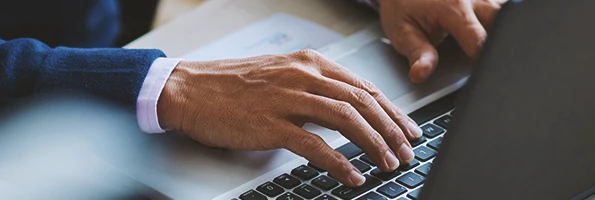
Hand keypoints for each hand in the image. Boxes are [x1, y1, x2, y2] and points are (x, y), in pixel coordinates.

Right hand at [157, 50, 422, 186]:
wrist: (187, 88)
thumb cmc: (230, 86)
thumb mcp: (280, 75)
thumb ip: (313, 88)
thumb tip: (347, 110)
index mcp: (308, 63)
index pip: (362, 86)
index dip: (391, 110)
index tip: (407, 128)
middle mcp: (303, 75)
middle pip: (362, 101)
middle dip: (391, 128)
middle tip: (407, 149)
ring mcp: (286, 99)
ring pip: (346, 119)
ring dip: (373, 144)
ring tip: (388, 163)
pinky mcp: (270, 124)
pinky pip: (314, 145)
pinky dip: (339, 162)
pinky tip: (352, 176)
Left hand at [380, 0, 504, 82]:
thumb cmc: (403, 6)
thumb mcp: (402, 32)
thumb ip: (417, 53)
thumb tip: (421, 73)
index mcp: (453, 8)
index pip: (479, 39)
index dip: (485, 60)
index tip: (486, 75)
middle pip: (503, 23)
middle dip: (503, 44)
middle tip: (496, 63)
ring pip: (508, 12)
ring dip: (507, 31)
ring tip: (498, 49)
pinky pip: (504, 8)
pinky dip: (505, 23)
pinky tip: (498, 35)